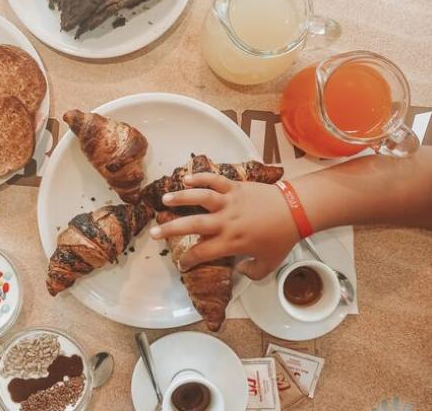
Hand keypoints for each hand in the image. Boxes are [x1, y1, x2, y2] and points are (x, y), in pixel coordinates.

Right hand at [149, 173, 299, 279]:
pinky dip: (200, 177)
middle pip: (192, 226)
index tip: (181, 264)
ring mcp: (229, 202)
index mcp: (231, 243)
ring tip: (164, 200)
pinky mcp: (235, 187)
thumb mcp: (269, 264)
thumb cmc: (281, 238)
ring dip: (180, 198)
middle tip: (153, 233)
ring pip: (200, 198)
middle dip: (170, 230)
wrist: (296, 211)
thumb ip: (252, 272)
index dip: (188, 261)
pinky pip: (214, 180)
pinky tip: (186, 178)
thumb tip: (239, 270)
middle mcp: (225, 222)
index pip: (202, 254)